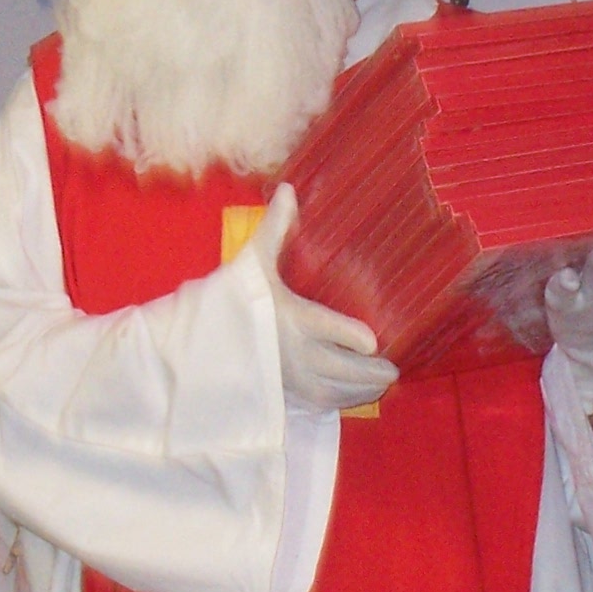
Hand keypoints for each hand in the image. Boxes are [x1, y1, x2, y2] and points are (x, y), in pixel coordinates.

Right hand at [248, 186, 394, 414]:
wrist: (198, 341)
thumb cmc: (229, 298)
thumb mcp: (251, 261)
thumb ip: (274, 228)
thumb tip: (288, 189)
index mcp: (286, 314)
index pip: (320, 327)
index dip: (347, 336)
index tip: (373, 341)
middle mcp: (289, 349)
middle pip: (336, 366)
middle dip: (368, 371)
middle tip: (394, 367)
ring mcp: (286, 374)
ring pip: (331, 389)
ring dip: (361, 390)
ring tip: (385, 383)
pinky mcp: (282, 390)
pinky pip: (319, 401)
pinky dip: (343, 401)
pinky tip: (359, 395)